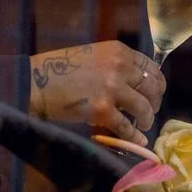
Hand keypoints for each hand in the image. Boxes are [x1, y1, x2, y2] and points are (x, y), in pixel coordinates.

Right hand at [29, 41, 164, 147]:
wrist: (34, 82)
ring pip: (144, 108)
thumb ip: (116, 66)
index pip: (152, 67)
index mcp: (118, 51)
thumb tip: (137, 85)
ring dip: (147, 119)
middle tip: (150, 112)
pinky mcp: (102, 110)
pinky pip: (126, 127)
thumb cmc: (59, 69)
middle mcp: (119, 67)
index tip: (155, 94)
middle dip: (155, 102)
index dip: (157, 83)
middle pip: (152, 88)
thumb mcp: (93, 57)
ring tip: (143, 125)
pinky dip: (134, 136)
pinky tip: (138, 140)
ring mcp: (112, 88)